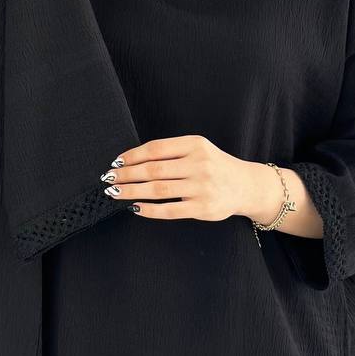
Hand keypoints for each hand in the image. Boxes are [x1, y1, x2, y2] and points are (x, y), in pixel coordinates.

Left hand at [100, 135, 253, 221]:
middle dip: (126, 175)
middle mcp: (199, 164)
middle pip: (153, 170)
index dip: (132, 156)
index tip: (116, 162)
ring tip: (116, 193)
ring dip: (132, 192)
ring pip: (158, 190)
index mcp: (195, 144)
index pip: (156, 148)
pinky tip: (135, 207)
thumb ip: (171, 152)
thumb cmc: (214, 166)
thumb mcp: (198, 150)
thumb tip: (131, 160)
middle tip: (108, 179)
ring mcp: (202, 187)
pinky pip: (169, 210)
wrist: (246, 185)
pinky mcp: (203, 208)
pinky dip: (149, 210)